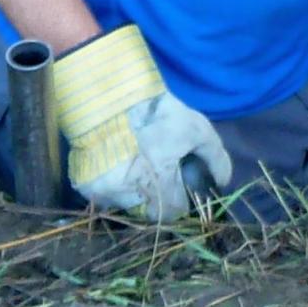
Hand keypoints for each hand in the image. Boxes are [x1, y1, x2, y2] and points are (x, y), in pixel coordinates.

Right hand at [53, 24, 231, 218]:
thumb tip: (222, 182)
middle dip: (156, 198)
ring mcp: (105, 191)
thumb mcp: (196, 127)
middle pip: (150, 212)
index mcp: (158, 180)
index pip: (174, 213)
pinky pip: (105, 197)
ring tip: (135, 166)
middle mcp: (130, 193)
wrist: (111, 93)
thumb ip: (215, 158)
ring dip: (134, 193)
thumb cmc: (158, 111)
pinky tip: (118, 165)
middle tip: (156, 174)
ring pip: (127, 206)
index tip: (178, 185)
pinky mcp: (85, 186)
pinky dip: (113, 187)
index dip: (180, 200)